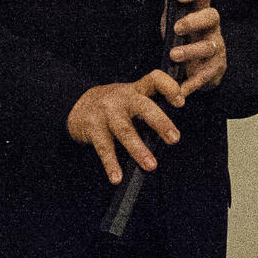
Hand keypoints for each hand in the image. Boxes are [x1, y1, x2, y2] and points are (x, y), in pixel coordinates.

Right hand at [66, 70, 184, 184]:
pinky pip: (104, 148)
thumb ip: (152, 109)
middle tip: (174, 139)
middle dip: (160, 122)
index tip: (180, 102)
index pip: (155, 80)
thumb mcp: (132, 98)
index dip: (169, 88)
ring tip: (151, 165)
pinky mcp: (93, 128)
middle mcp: (122, 98)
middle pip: (144, 106)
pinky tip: (117, 177)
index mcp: (136, 90)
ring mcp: (106, 112)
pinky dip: (111, 164)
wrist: (77, 105)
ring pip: (124, 130)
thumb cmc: (114, 106)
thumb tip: (172, 132)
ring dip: (138, 149)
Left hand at [166, 0, 225, 96]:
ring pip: (209, 47)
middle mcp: (212, 28)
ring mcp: (216, 49)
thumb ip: (172, 8)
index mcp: (202, 12)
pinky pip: (204, 76)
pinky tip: (180, 88)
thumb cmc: (185, 39)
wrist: (197, 69)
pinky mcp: (215, 70)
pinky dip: (191, 83)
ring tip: (173, 55)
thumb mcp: (176, 21)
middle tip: (177, 28)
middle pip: (212, 17)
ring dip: (191, 50)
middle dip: (194, 21)